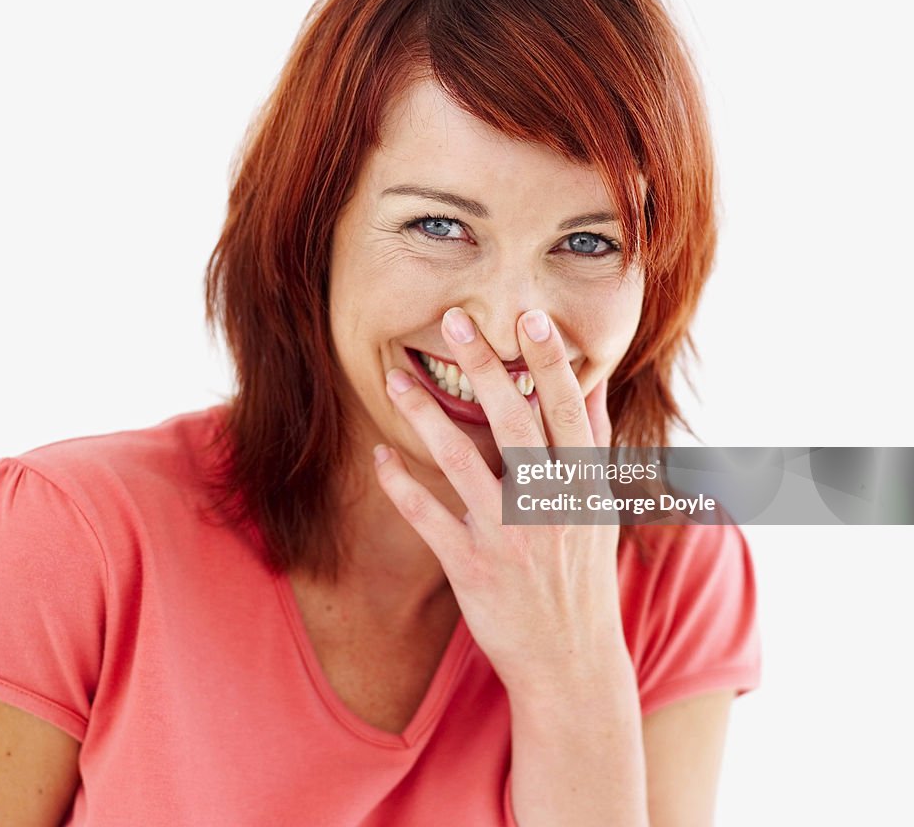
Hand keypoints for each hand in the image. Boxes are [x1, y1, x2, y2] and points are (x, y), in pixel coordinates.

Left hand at [373, 306, 624, 696]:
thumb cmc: (583, 575)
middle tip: (455, 319)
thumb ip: (594, 445)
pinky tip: (380, 456)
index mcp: (583, 488)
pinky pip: (428, 518)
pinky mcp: (471, 567)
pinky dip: (401, 486)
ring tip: (395, 379)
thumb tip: (594, 384)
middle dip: (485, 368)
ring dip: (425, 417)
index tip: (530, 316)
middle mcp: (548, 507)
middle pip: (514, 424)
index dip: (549, 363)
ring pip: (461, 463)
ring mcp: (508, 538)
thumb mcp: (600, 509)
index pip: (567, 412)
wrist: (570, 662)